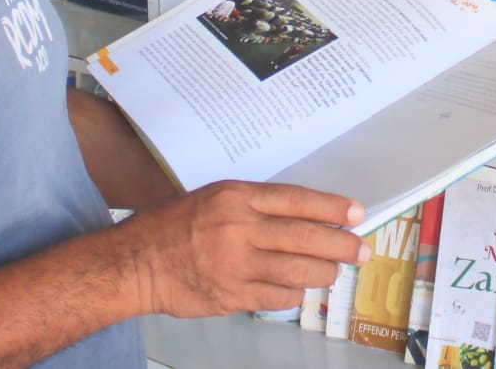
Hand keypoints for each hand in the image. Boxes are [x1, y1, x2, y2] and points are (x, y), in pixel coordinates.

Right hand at [124, 181, 368, 317]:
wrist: (134, 263)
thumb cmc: (172, 225)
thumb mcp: (213, 197)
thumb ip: (254, 205)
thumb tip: (302, 214)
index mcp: (236, 197)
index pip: (297, 200)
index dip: (332, 208)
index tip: (356, 214)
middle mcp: (239, 228)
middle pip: (306, 237)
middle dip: (341, 245)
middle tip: (362, 251)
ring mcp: (236, 266)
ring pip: (298, 271)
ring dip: (323, 272)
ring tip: (333, 270)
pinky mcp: (231, 296)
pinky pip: (277, 298)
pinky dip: (294, 295)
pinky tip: (298, 290)